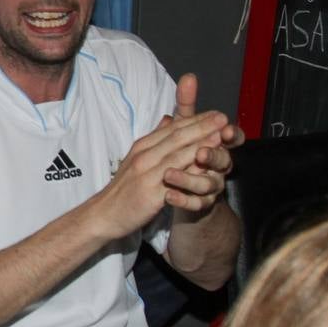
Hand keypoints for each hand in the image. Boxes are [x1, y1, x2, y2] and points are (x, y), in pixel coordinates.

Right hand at [95, 105, 229, 238]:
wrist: (105, 214)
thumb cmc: (123, 188)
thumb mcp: (135, 158)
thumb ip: (154, 140)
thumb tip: (168, 119)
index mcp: (142, 147)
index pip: (172, 128)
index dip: (195, 119)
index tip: (214, 113)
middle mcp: (144, 157)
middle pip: (176, 138)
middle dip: (202, 126)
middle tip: (222, 117)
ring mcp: (147, 174)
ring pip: (177, 156)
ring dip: (200, 144)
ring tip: (219, 136)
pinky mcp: (151, 194)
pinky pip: (175, 182)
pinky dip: (191, 172)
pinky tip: (206, 169)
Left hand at [166, 74, 243, 214]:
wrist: (179, 191)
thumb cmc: (184, 154)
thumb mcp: (183, 129)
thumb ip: (187, 105)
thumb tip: (188, 77)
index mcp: (217, 146)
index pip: (232, 139)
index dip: (232, 135)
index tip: (227, 129)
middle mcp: (218, 167)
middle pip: (222, 161)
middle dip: (212, 155)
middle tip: (200, 152)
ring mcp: (210, 186)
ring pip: (208, 184)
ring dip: (189, 179)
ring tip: (169, 175)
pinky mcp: (199, 204)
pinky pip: (194, 203)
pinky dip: (181, 199)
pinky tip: (168, 195)